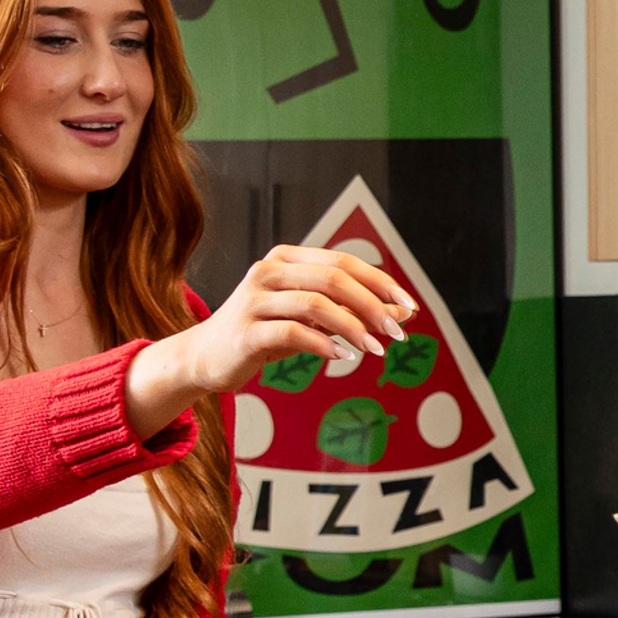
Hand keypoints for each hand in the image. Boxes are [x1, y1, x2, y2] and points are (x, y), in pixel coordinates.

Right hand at [126, 244, 417, 435]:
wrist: (206, 358)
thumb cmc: (266, 334)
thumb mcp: (313, 320)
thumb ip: (354, 311)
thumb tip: (405, 313)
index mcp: (287, 259)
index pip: (343, 261)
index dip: (381, 282)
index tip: (411, 307)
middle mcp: (269, 271)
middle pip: (333, 278)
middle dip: (373, 305)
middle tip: (398, 333)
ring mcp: (254, 299)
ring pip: (315, 303)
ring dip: (353, 327)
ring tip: (375, 350)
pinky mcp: (246, 331)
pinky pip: (292, 332)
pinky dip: (323, 344)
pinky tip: (342, 357)